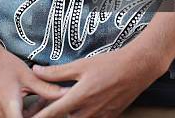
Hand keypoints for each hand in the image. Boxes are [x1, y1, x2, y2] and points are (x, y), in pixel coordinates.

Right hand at [0, 40, 66, 117]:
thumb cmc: (4, 64)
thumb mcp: (27, 75)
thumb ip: (46, 88)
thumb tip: (65, 93)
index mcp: (10, 106)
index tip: (46, 115)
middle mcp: (0, 113)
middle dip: (38, 116)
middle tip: (47, 103)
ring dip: (31, 115)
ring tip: (41, 99)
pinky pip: (10, 117)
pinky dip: (22, 113)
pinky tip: (30, 99)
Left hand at [31, 46, 165, 117]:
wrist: (138, 68)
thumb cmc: (110, 63)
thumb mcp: (81, 65)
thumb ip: (57, 71)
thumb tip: (36, 71)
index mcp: (80, 97)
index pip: (53, 113)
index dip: (39, 117)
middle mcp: (89, 111)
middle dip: (52, 116)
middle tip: (39, 109)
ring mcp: (100, 116)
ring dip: (66, 116)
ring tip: (58, 106)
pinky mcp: (109, 117)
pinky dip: (80, 115)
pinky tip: (78, 107)